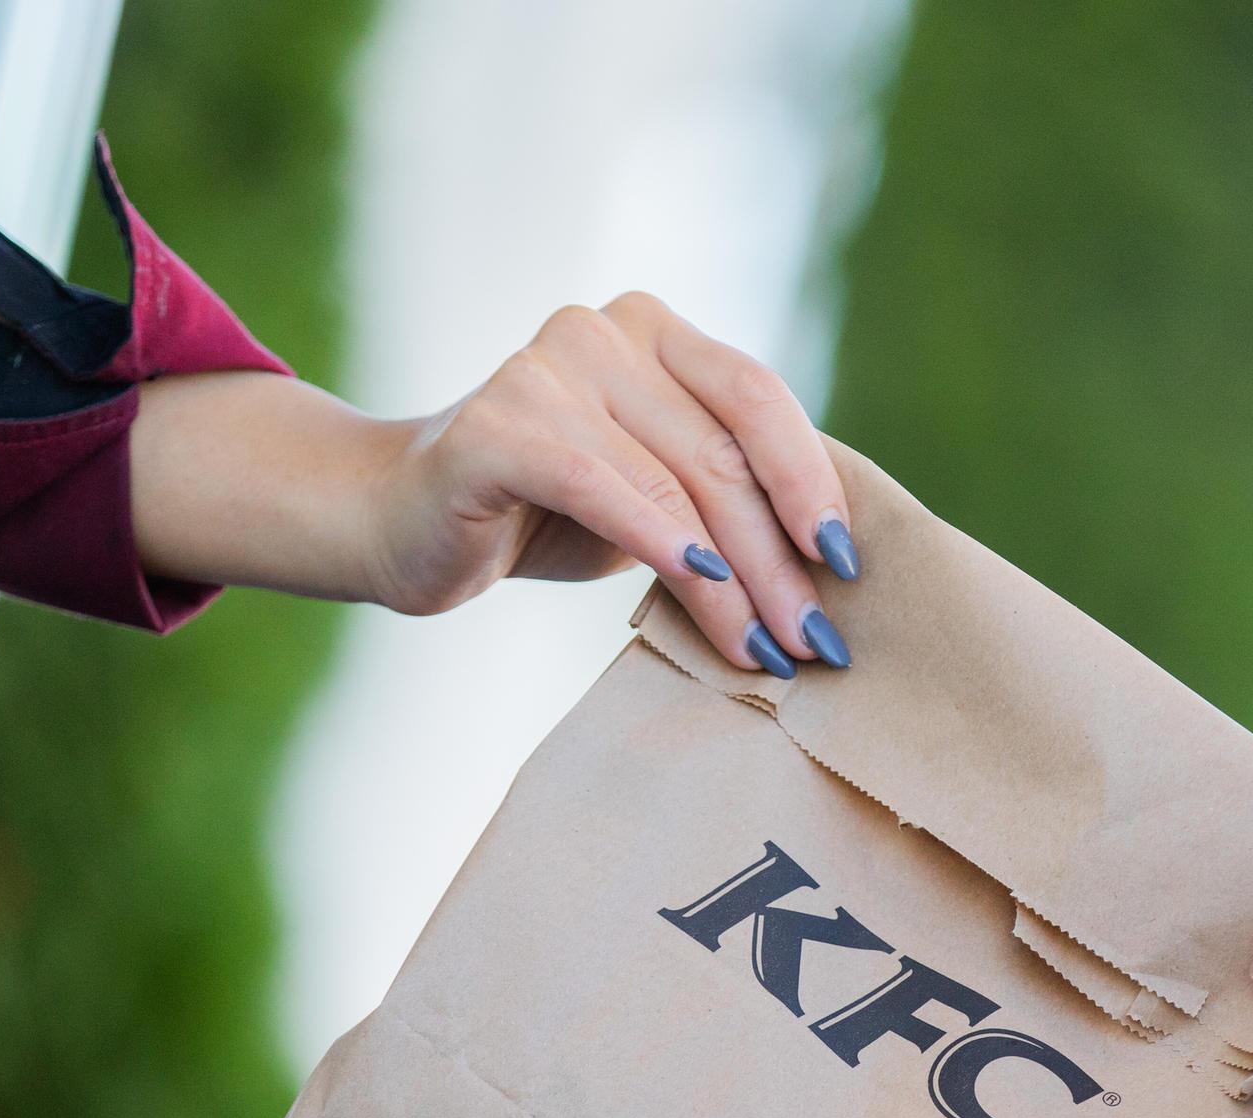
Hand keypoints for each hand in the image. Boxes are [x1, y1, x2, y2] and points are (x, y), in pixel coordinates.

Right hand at [129, 293, 859, 673]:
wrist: (404, 525)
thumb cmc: (544, 515)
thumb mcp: (654, 492)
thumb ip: (724, 489)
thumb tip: (837, 562)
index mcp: (655, 332)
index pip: (758, 398)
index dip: (811, 483)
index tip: (848, 569)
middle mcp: (605, 330)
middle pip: (724, 453)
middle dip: (779, 559)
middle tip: (815, 642)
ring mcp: (546, 368)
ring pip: (675, 484)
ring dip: (733, 583)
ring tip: (766, 652)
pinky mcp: (497, 426)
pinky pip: (603, 486)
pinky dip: (661, 544)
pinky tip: (705, 596)